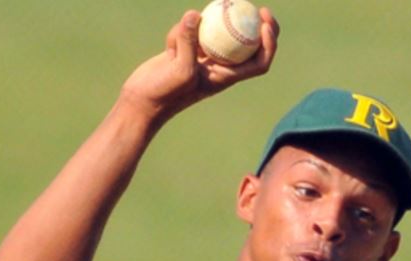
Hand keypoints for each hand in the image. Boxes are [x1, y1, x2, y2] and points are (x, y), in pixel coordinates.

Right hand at [119, 8, 279, 123]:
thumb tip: (194, 13)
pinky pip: (189, 32)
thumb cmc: (166, 93)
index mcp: (227, 76)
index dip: (269, 43)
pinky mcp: (185, 52)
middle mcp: (218, 67)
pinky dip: (179, 32)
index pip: (259, 61)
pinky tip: (168, 46)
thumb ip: (188, 42)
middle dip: (256, 26)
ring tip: (189, 28)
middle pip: (247, 45)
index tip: (264, 23)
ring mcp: (201, 58)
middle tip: (256, 7)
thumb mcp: (179, 68)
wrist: (141, 101)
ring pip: (213, 32)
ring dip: (202, 26)